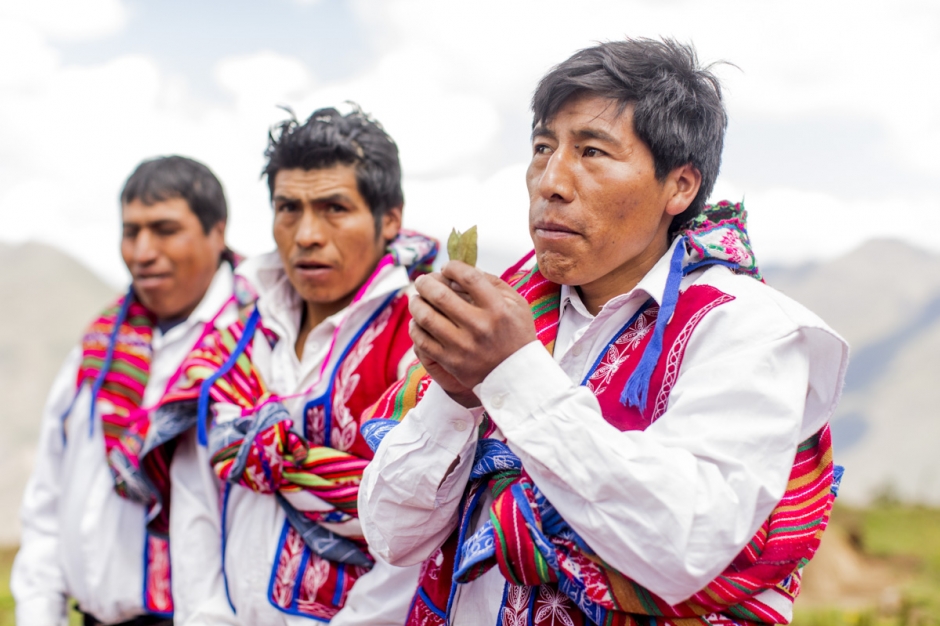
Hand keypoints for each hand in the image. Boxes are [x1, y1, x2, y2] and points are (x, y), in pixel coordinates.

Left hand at [409, 261, 536, 389]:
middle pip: (440, 295)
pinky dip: (416, 328)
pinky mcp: (451, 362)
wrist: (516, 375)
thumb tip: (457, 275)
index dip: (452, 267)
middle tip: (422, 281)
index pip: (468, 277)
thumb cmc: (516, 334)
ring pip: (426, 317)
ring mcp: (463, 346)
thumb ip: (491, 283)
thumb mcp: (516, 304)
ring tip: (416, 299)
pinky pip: (423, 341)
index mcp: (497, 309)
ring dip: (416, 303)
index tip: (447, 268)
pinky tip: (417, 322)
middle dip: (425, 283)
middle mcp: (479, 326)